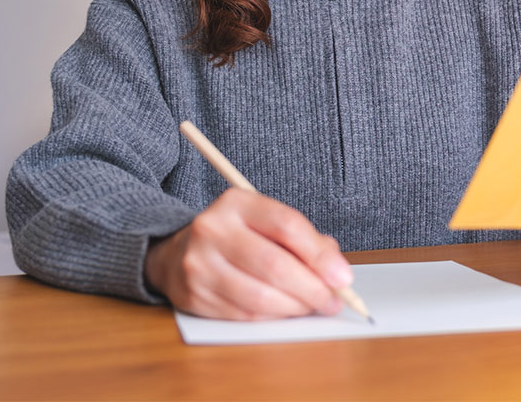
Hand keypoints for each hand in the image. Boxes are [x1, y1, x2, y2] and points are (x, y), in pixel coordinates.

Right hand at [144, 188, 351, 319]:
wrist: (178, 252)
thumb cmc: (237, 237)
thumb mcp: (266, 222)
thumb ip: (304, 239)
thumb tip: (336, 271)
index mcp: (236, 203)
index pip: (286, 225)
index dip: (320, 255)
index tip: (342, 277)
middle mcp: (213, 230)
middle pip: (274, 265)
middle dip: (312, 288)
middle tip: (332, 300)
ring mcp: (199, 264)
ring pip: (260, 296)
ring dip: (295, 307)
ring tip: (311, 306)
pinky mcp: (194, 296)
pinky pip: (245, 314)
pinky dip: (273, 317)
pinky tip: (284, 311)